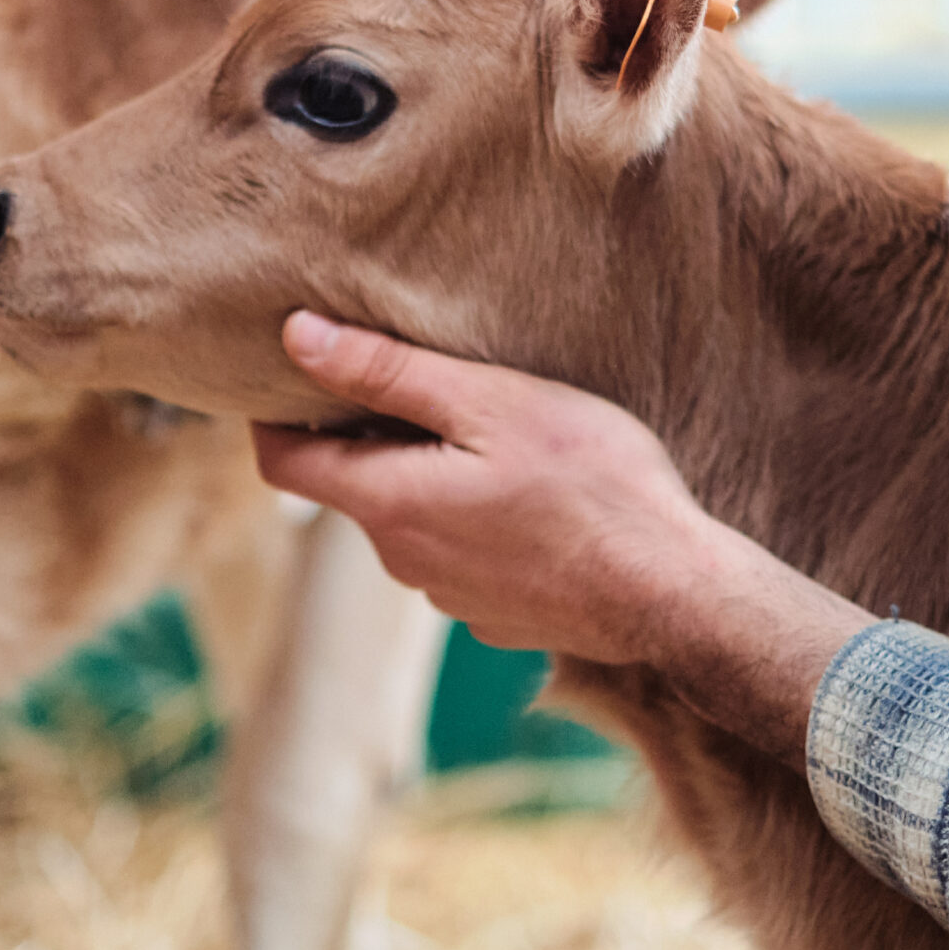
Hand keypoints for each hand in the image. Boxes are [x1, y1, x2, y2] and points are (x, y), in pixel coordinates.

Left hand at [251, 311, 875, 765]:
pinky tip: (524, 488)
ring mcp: (448, 594)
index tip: (297, 368)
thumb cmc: (592, 486)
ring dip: (424, 472)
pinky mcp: (492, 611)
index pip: (283, 462)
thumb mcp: (491, 402)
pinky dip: (467, 513)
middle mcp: (402, 560)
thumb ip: (388, 372)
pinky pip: (456, 549)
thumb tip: (296, 338)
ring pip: (407, 516)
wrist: (673, 594)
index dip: (275, 411)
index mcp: (388, 504)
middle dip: (365, 432)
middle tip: (413, 374)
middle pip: (350, 484)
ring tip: (483, 427)